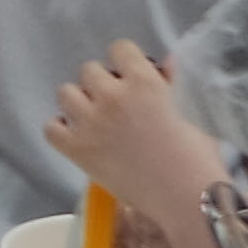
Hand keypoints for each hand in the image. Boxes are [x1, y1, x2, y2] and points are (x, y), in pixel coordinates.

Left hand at [43, 40, 190, 213]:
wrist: (186, 198)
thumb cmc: (196, 156)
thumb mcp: (188, 112)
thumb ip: (170, 84)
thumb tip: (165, 63)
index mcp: (144, 81)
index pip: (119, 49)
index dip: (125, 63)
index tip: (131, 78)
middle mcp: (112, 97)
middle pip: (89, 70)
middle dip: (101, 83)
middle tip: (115, 104)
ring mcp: (91, 123)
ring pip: (65, 93)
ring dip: (78, 102)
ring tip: (94, 118)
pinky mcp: (77, 151)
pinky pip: (51, 128)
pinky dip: (61, 130)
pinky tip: (77, 136)